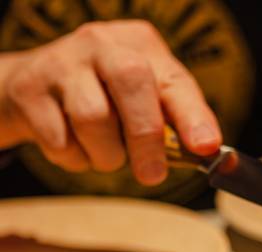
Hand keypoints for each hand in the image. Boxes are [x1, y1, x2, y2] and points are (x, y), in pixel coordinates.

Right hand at [0, 20, 220, 185]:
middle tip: (152, 175)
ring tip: (109, 155)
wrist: (33, 87)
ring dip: (107, 154)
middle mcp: (102, 44)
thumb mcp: (147, 98)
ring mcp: (62, 63)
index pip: (174, 80)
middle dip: (146, 137)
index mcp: (141, 45)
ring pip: (93, 117)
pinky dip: (75, 158)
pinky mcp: (29, 90)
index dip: (192, 115)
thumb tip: (209, 152)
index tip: (206, 146)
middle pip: (132, 84)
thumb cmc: (107, 97)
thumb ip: (176, 121)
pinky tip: (77, 147)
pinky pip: (59, 138)